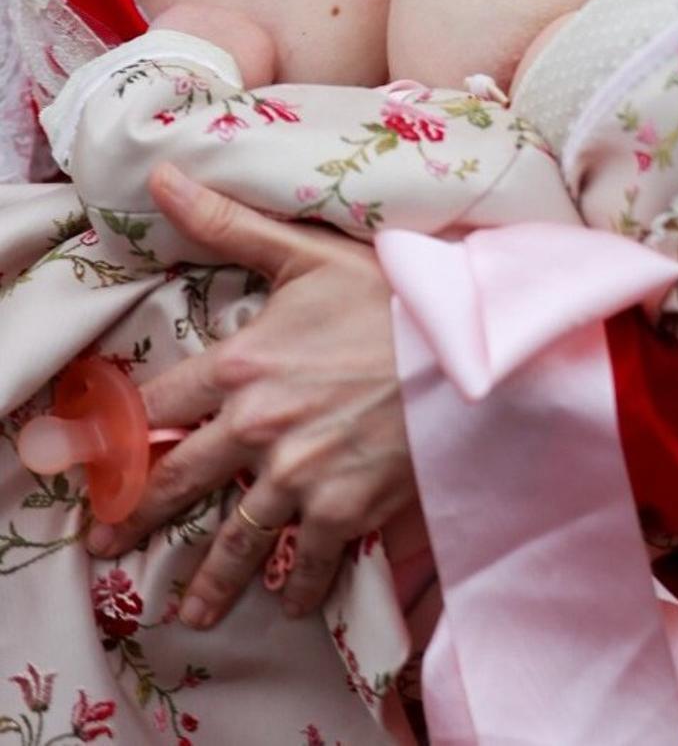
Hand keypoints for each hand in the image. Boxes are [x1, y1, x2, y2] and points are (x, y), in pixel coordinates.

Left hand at [85, 162, 415, 629]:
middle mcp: (257, 428)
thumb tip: (160, 177)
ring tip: (187, 610)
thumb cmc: (391, 294)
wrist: (467, 346)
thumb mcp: (305, 253)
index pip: (158, 406)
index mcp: (240, 365)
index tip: (100, 462)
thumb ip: (227, 224)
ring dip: (208, 580)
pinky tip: (287, 602)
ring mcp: (299, 476)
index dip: (122, 434)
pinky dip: (296, 587)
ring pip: (235, 538)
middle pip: (178, 481)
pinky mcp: (344, 509)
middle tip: (107, 545)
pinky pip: (305, 561)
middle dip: (137, 518)